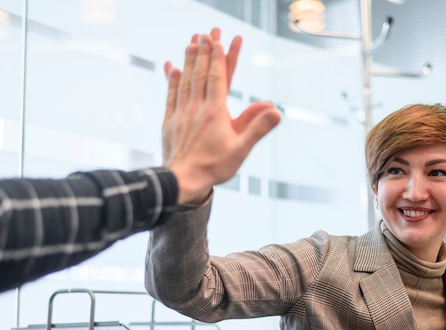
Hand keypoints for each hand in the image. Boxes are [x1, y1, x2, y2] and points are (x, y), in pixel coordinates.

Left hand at [163, 29, 280, 204]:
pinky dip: (172, 78)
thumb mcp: (241, 149)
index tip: (220, 39)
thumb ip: (257, 127)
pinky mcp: (170, 121)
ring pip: (185, 79)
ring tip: (191, 41)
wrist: (182, 181)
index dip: (219, 57)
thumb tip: (275, 110)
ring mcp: (181, 112)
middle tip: (207, 31)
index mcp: (215, 111)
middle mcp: (197, 107)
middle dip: (205, 50)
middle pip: (201, 72)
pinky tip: (171, 67)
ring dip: (189, 59)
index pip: (218, 77)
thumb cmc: (214, 167)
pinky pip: (171, 94)